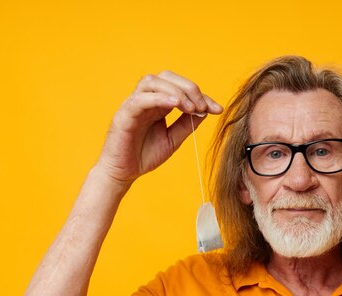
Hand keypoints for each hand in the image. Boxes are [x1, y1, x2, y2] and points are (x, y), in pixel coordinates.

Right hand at [96, 71, 222, 186]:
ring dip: (175, 91)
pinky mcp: (124, 115)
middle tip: (203, 107)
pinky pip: (140, 99)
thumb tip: (206, 110)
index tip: (218, 109)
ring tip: (190, 107)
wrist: (124, 173)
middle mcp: (146, 99)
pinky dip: (159, 98)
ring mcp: (133, 105)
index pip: (180, 88)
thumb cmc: (145, 155)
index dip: (201, 95)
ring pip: (152, 81)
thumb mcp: (173, 139)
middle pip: (166, 77)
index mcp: (158, 103)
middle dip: (189, 88)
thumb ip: (187, 124)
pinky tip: (175, 104)